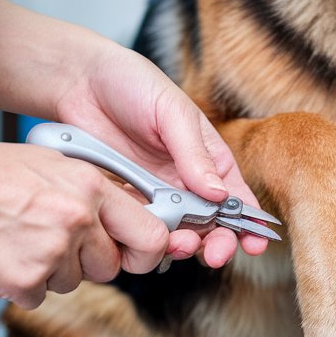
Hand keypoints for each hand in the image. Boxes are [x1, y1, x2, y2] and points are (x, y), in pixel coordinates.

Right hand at [0, 140, 169, 309]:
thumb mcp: (50, 164)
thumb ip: (91, 191)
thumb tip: (122, 217)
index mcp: (90, 186)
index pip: (151, 233)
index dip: (148, 250)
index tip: (140, 254)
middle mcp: (77, 218)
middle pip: (110, 265)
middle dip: (88, 262)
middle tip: (56, 243)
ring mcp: (52, 252)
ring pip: (74, 282)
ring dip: (51, 271)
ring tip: (18, 239)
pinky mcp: (24, 280)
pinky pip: (39, 296)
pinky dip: (21, 284)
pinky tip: (2, 255)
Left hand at [56, 43, 267, 266]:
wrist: (79, 81)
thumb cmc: (134, 84)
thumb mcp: (173, 113)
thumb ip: (195, 155)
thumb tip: (219, 194)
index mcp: (209, 159)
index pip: (237, 197)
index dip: (249, 223)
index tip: (255, 243)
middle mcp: (187, 182)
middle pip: (211, 224)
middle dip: (218, 243)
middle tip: (215, 254)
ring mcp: (156, 195)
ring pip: (177, 233)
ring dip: (183, 246)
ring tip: (178, 246)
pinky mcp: (125, 202)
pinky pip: (139, 228)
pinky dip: (146, 240)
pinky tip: (147, 241)